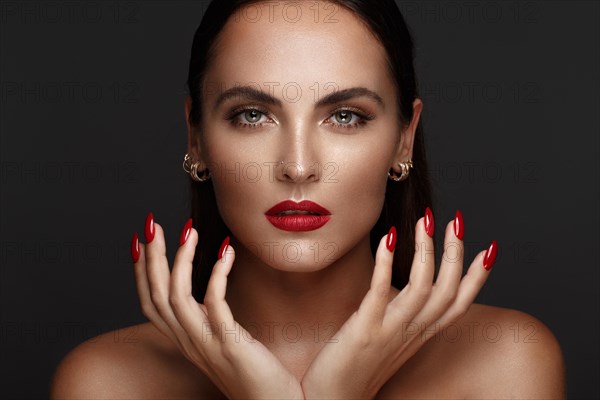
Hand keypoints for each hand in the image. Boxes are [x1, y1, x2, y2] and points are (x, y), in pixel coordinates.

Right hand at [131, 213, 303, 398]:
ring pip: (176, 297)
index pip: (151, 304)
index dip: (140, 273)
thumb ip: (211, 321)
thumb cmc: (255, 375)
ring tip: (188, 230)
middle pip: (155, 296)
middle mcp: (189, 343)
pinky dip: (216, 273)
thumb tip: (208, 296)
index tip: (140, 242)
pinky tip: (227, 251)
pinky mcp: (229, 345)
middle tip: (151, 224)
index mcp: (186, 341)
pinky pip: (214, 303)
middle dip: (151, 258)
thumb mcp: (223, 344)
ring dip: (179, 260)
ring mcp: (207, 344)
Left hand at [301, 209, 496, 398]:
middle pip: (446, 291)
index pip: (458, 303)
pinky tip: (388, 237)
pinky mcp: (364, 330)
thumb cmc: (358, 366)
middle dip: (455, 253)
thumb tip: (402, 288)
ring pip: (422, 289)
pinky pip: (380, 293)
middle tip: (456, 219)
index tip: (489, 247)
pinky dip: (387, 265)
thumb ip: (401, 314)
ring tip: (425, 220)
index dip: (478, 277)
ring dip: (426, 251)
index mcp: (420, 335)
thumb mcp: (389, 338)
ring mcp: (389, 331)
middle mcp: (412, 333)